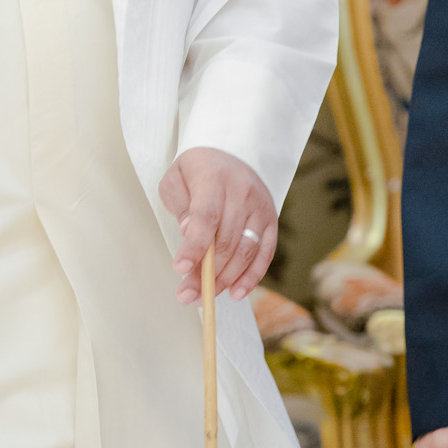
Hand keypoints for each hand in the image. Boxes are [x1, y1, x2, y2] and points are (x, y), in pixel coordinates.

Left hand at [160, 146, 277, 304]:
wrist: (230, 151)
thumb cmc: (196, 170)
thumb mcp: (176, 180)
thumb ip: (181, 206)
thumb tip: (188, 233)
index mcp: (214, 178)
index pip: (206, 217)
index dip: (194, 246)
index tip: (180, 269)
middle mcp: (242, 193)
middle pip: (225, 241)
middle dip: (205, 273)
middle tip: (186, 294)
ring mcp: (260, 207)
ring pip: (245, 252)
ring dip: (225, 280)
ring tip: (204, 296)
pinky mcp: (271, 220)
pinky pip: (264, 254)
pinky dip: (251, 277)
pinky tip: (236, 293)